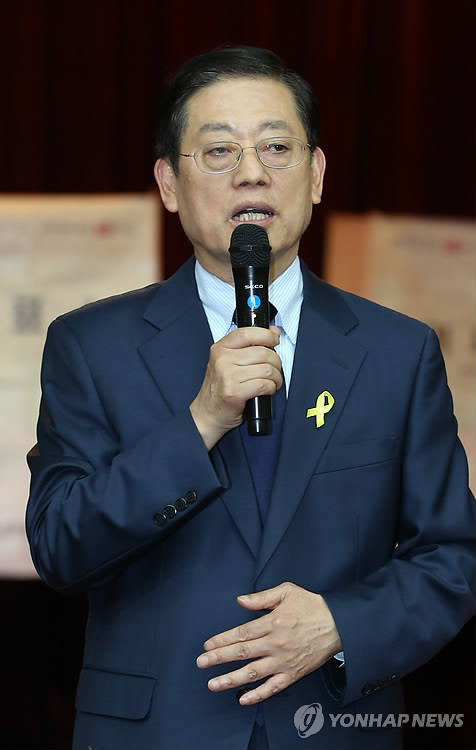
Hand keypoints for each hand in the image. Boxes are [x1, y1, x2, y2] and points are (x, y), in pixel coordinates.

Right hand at [190, 326, 281, 449]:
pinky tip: (267, 390)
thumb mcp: (228, 362)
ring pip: (267, 369)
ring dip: (276, 377)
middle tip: (275, 370)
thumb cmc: (219, 389)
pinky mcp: (234, 392)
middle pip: (263, 352)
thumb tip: (273, 331)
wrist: (206, 414)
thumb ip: (249, 346)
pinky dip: (271, 388)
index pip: (248, 333)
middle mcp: (222, 359)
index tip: (274, 341)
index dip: (266, 335)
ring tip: (272, 382)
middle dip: (276, 363)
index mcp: (220, 348)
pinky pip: (264, 385)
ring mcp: (227, 376)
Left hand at [196, 582, 341, 704]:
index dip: (222, 640)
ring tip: (213, 684)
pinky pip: (273, 688)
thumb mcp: (286, 591)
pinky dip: (258, 695)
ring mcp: (284, 661)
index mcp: (272, 623)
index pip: (241, 633)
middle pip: (242, 653)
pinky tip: (243, 699)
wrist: (338, 624)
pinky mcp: (293, 674)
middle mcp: (275, 644)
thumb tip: (240, 601)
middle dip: (219, 659)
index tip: (207, 645)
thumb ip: (261, 598)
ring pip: (253, 673)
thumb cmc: (311, 605)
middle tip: (201, 663)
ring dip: (231, 680)